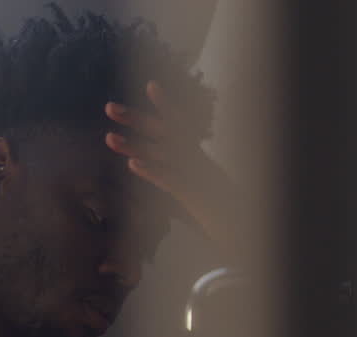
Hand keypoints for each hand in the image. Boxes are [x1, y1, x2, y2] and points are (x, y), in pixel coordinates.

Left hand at [104, 81, 238, 247]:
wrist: (247, 232)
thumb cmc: (224, 217)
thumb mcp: (199, 197)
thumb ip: (179, 186)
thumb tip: (162, 177)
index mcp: (200, 161)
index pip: (181, 128)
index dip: (166, 106)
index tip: (151, 84)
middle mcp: (199, 163)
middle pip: (165, 134)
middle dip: (137, 120)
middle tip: (109, 107)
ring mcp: (199, 177)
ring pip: (164, 155)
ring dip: (135, 146)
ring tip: (109, 138)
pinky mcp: (197, 197)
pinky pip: (172, 181)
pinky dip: (153, 172)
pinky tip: (133, 165)